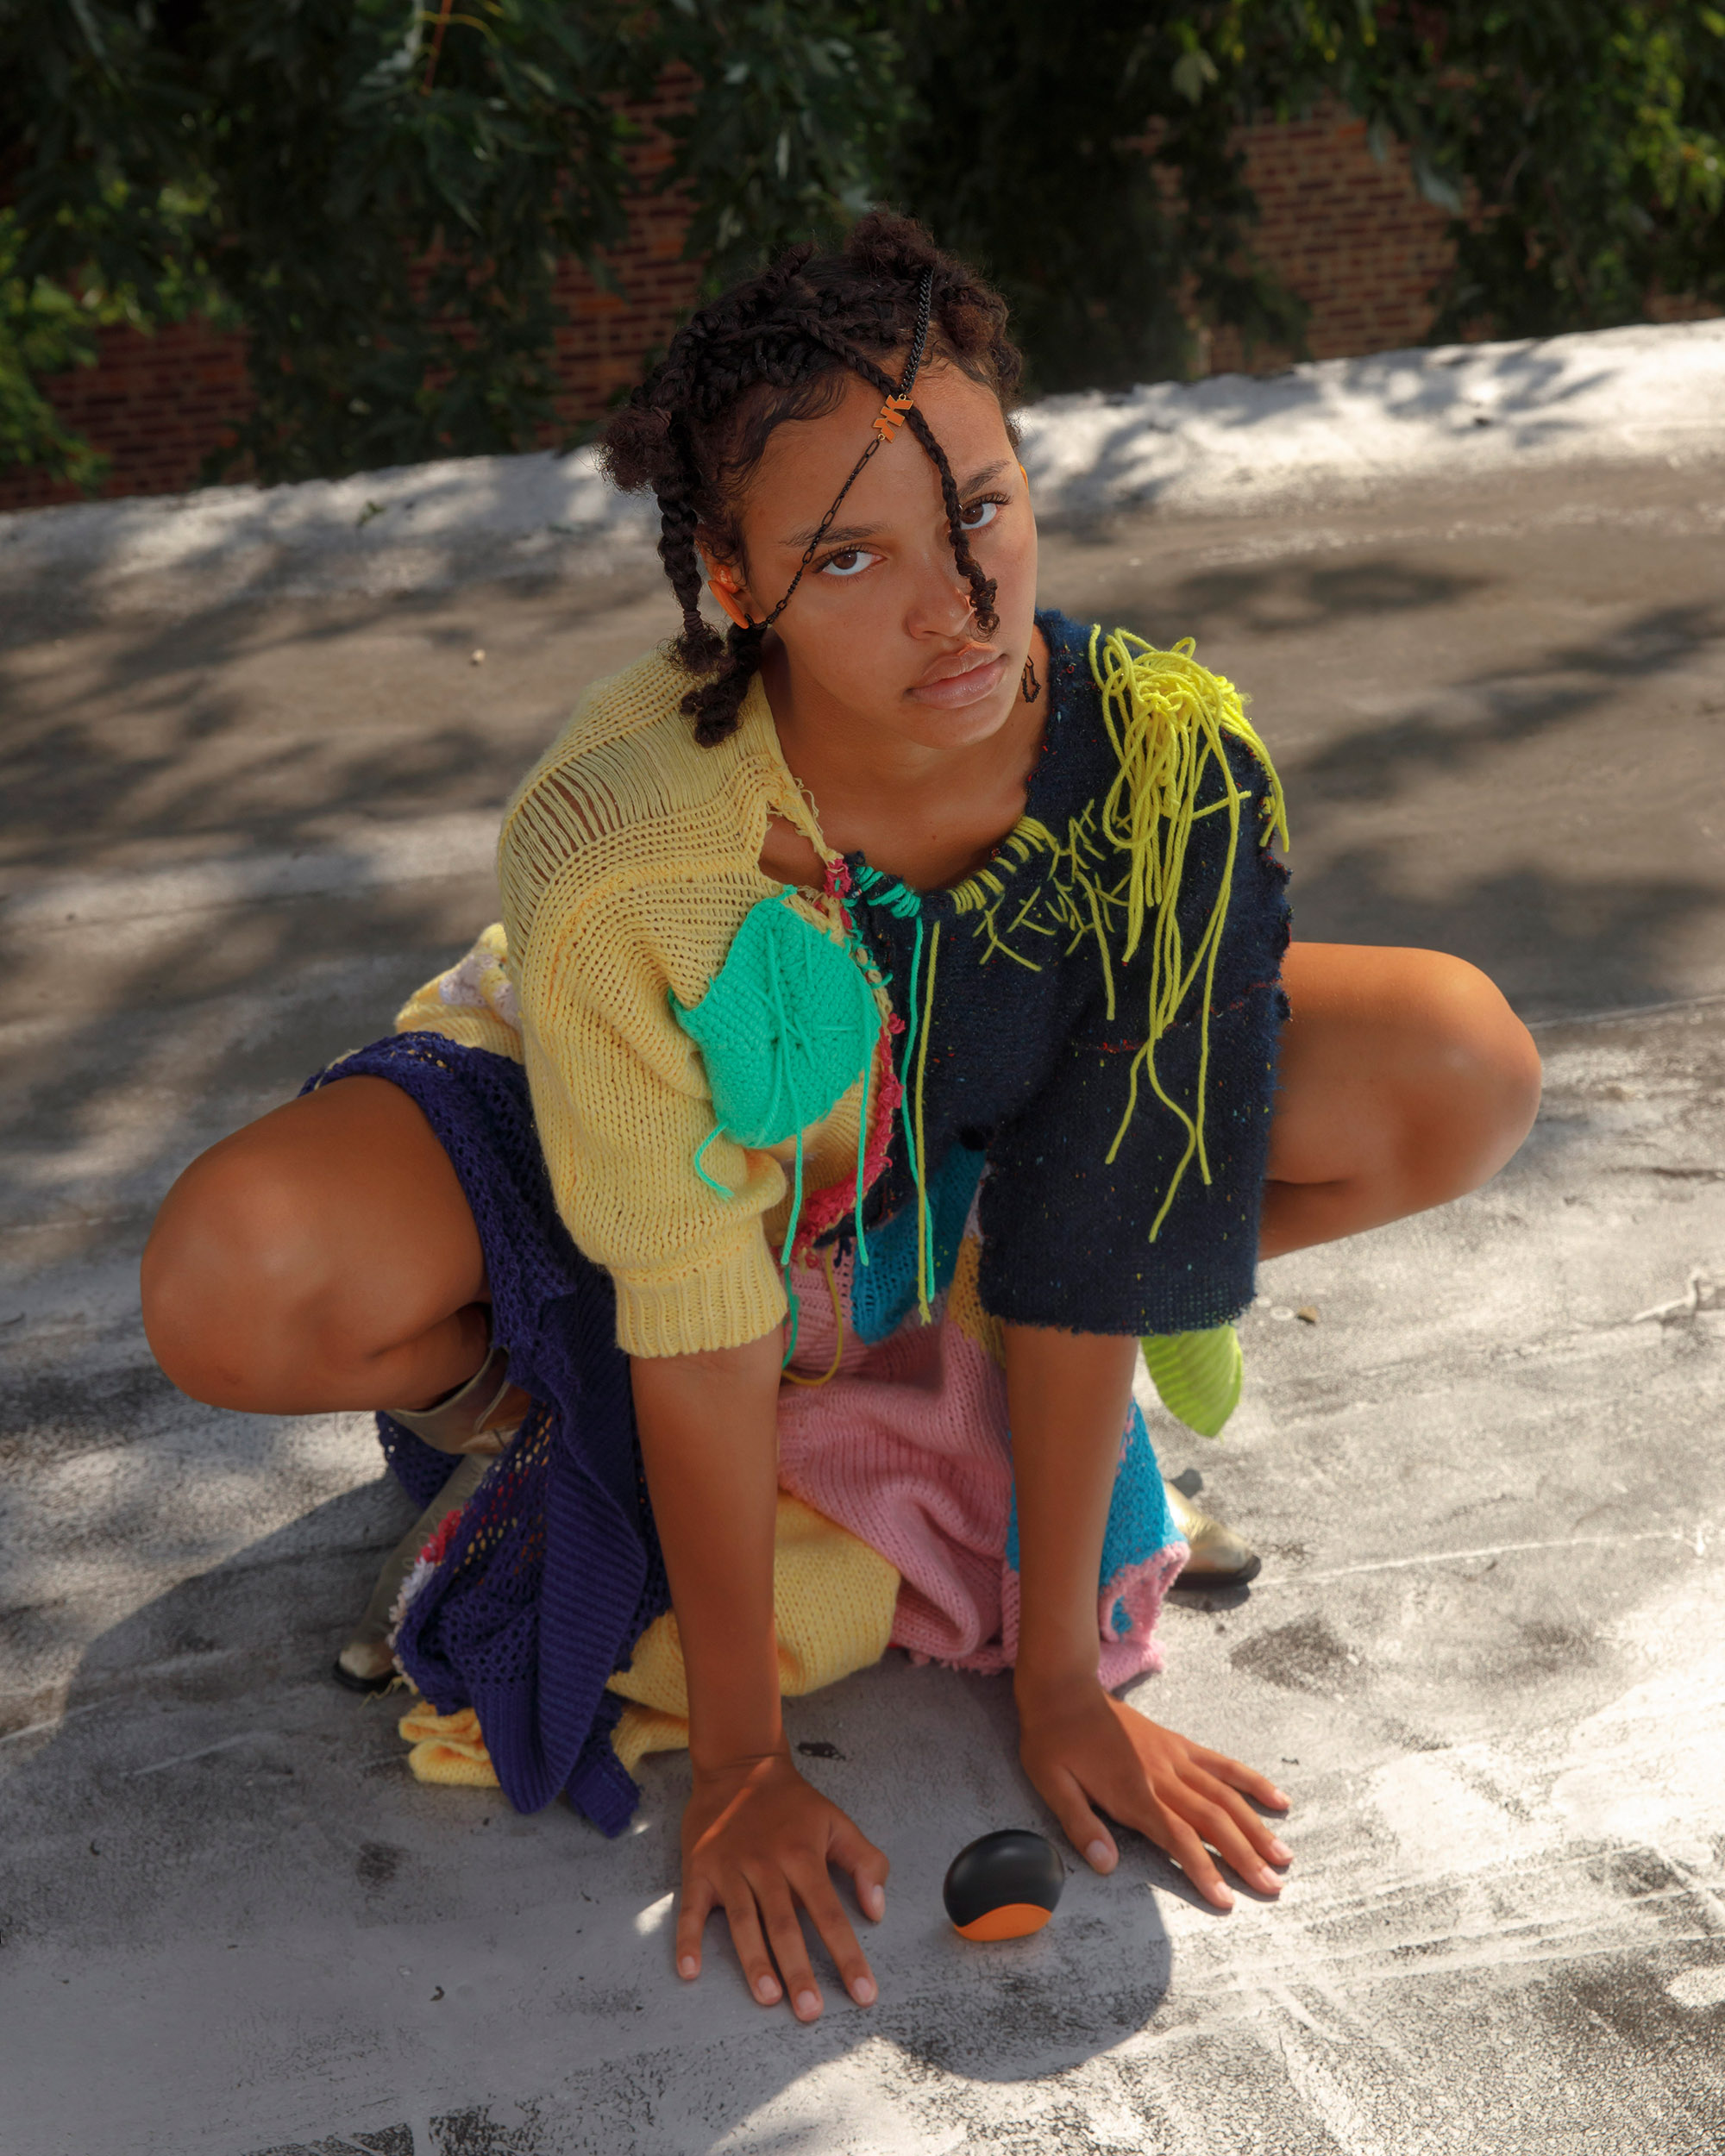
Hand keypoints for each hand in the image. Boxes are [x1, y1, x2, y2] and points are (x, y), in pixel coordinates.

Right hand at [675, 1751, 888, 2018]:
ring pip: (743, 1922)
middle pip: (784, 1925)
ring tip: (767, 1996)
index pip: (829, 1914)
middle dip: (799, 1970)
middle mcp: (766, 1865)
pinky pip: (690, 1910)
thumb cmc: (792, 1803)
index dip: (848, 1955)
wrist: (738, 1767)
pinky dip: (687, 1940)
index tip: (864, 1994)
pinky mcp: (699, 1870)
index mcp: (802, 1856)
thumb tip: (876, 1910)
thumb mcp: (836, 1822)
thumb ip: (864, 1862)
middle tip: (811, 2012)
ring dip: (754, 1961)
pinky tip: (690, 1971)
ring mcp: (729, 1869)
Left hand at [1016, 1678, 1290, 1909]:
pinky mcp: (1179, 1744)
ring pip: (1225, 1796)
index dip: (1204, 1870)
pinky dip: (1251, 1781)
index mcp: (1133, 1792)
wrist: (1063, 1689)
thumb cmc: (1053, 1741)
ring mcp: (1175, 1758)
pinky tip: (1277, 1799)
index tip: (1226, 1900)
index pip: (1178, 1838)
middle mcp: (1162, 1776)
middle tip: (1273, 1889)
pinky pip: (1222, 1764)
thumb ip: (1080, 1826)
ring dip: (1256, 1827)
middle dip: (1245, 1857)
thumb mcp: (1052, 1785)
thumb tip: (1106, 1866)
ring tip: (1284, 1856)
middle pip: (1212, 1821)